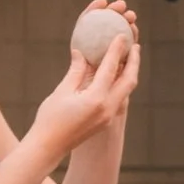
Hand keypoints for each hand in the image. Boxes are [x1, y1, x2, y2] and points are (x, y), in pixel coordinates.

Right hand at [29, 22, 140, 166]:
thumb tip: (81, 53)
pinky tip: (116, 75)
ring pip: (126, 90)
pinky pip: (119, 98)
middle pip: (129, 81)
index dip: (116, 50)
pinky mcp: (106, 121)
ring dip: (129, 73)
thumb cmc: (50, 119)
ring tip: (129, 58)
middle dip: (133, 62)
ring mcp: (108, 117)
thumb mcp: (62, 92)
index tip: (121, 35)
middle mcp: (107, 109)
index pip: (110, 69)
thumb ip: (76, 71)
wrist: (48, 147)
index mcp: (96, 99)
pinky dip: (120, 83)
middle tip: (135, 45)